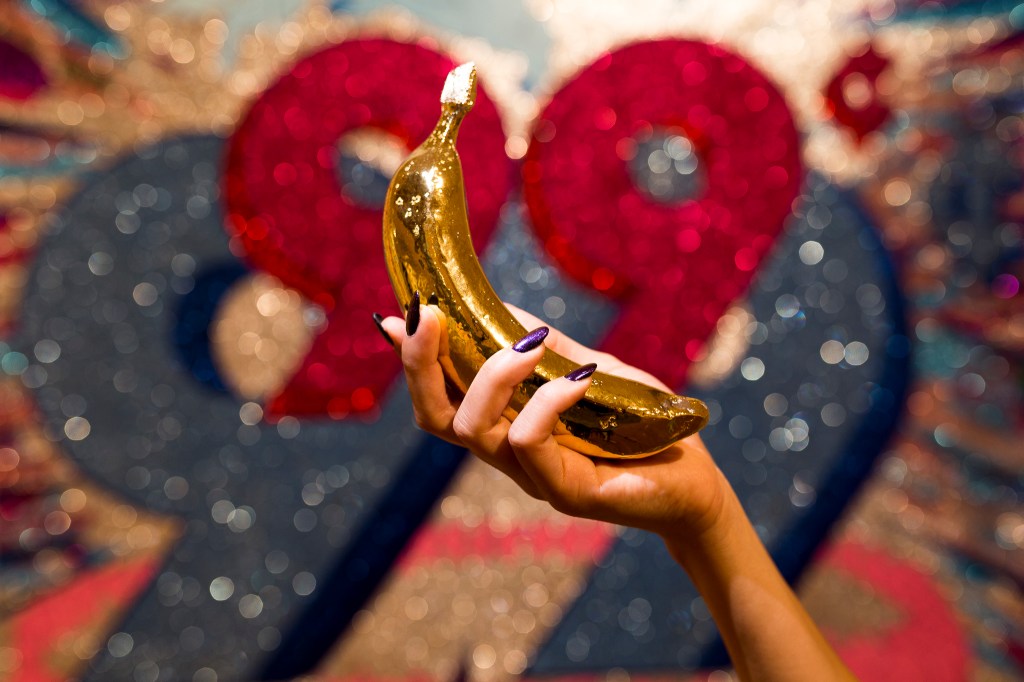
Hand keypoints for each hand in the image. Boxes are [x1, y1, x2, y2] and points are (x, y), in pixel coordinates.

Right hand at [376, 302, 727, 538]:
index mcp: (505, 425)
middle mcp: (508, 454)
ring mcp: (533, 477)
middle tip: (429, 314)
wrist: (696, 479)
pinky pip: (530, 442)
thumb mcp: (590, 372)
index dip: (413, 359)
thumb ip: (548, 349)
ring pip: (473, 428)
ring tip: (529, 345)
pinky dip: (546, 400)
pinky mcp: (566, 492)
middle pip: (434, 417)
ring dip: (491, 374)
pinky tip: (578, 379)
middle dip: (421, 363)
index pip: (441, 397)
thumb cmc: (643, 426)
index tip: (400, 315)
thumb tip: (506, 312)